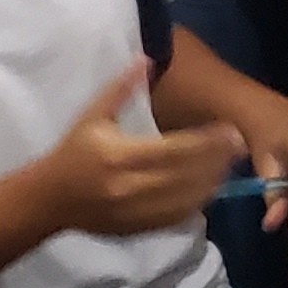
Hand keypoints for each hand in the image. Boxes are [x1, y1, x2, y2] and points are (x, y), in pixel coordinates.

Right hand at [37, 62, 243, 237]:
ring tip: (229, 165)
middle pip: (186, 176)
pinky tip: (209, 189)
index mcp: (120, 155)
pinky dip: (196, 204)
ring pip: (186, 200)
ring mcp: (134, 212)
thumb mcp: (92, 115)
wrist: (48, 199)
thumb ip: (120, 88)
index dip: (208, 142)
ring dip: (212, 183)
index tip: (231, 131)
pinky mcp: (137, 229)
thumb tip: (147, 59)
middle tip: (239, 146)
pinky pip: (175, 218)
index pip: (175, 150)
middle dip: (217, 161)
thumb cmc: (71, 152)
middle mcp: (130, 186)